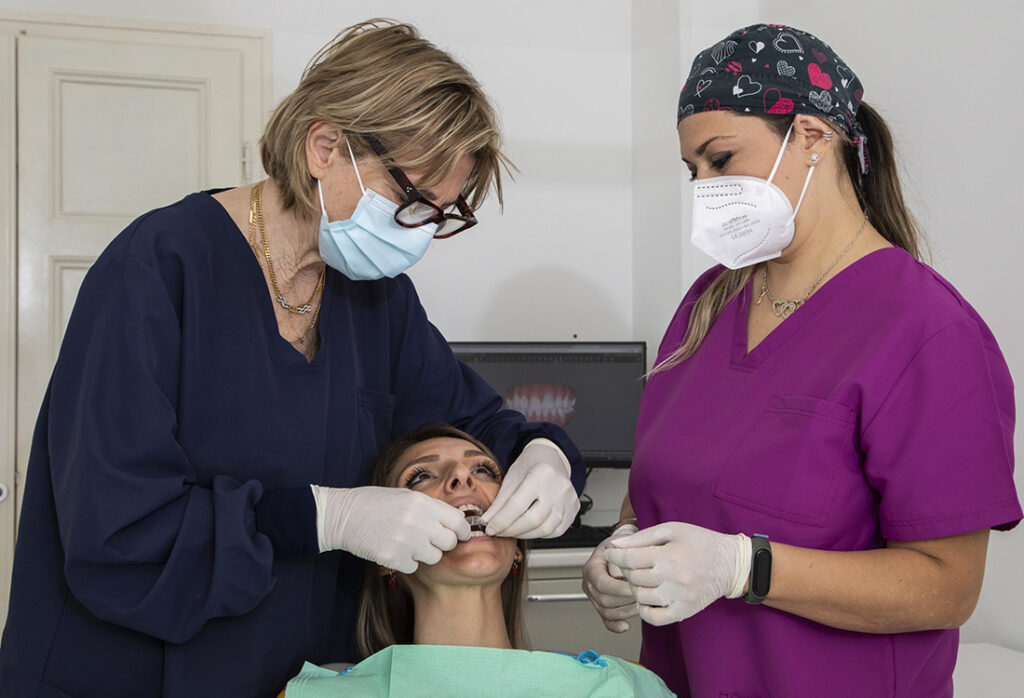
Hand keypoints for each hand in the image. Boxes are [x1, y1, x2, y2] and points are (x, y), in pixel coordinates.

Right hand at [311, 485, 470, 573]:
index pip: (458, 521)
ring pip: (433, 557)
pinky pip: (413, 566)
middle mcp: (417, 521)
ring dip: (425, 553)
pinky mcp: (392, 557)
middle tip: (430, 540)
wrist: (344, 515)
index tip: (460, 534)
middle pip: (449, 542)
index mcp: (422, 502)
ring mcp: (405, 541)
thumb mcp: (406, 497)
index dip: (462, 530)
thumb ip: (431, 508)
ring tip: (409, 543)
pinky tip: (395, 549)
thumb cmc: (376, 503)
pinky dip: (406, 561)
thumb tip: (457, 522)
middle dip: (443, 543)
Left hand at [480, 439, 578, 537]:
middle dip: (511, 530)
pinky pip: (556, 531)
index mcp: (541, 474)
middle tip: (498, 531)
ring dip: (524, 534)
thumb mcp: (511, 478)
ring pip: (546, 529)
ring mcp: (569, 499)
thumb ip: (500, 502)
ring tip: (511, 530)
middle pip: (533, 520)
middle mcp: (558, 487)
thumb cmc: (530, 465)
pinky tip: (528, 529)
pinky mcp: (574, 509)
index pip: (518, 505)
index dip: (501, 521)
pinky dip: (539, 534)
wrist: (550, 457)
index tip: (490, 528)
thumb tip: (488, 522)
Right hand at [582, 524, 639, 632]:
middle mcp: (589, 583)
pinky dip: (615, 625)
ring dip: (626, 611)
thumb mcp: (621, 544)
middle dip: (626, 600)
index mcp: (592, 568)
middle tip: (643, 596)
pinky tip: (626, 625)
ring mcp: (594, 597)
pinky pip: (606, 620)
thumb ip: (623, 556)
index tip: (635, 588)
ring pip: (606, 612)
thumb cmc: (621, 547)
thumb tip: (627, 571)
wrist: (620, 550)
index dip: (619, 588)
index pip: (602, 583)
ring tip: (641, 605)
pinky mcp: (601, 606)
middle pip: (604, 600)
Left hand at [604, 522, 750, 624]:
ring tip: (642, 578)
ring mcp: (680, 598)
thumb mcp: (672, 530)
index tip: (610, 554)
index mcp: (670, 556)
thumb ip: (641, 538)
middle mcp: (675, 579)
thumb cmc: (701, 543)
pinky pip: (654, 618)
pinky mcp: (685, 611)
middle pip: (634, 578)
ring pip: (641, 597)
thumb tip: (616, 546)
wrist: (731, 564)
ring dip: (635, 588)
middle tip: (630, 563)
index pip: (630, 559)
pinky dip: (644, 610)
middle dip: (626, 569)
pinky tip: (647, 598)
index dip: (615, 556)